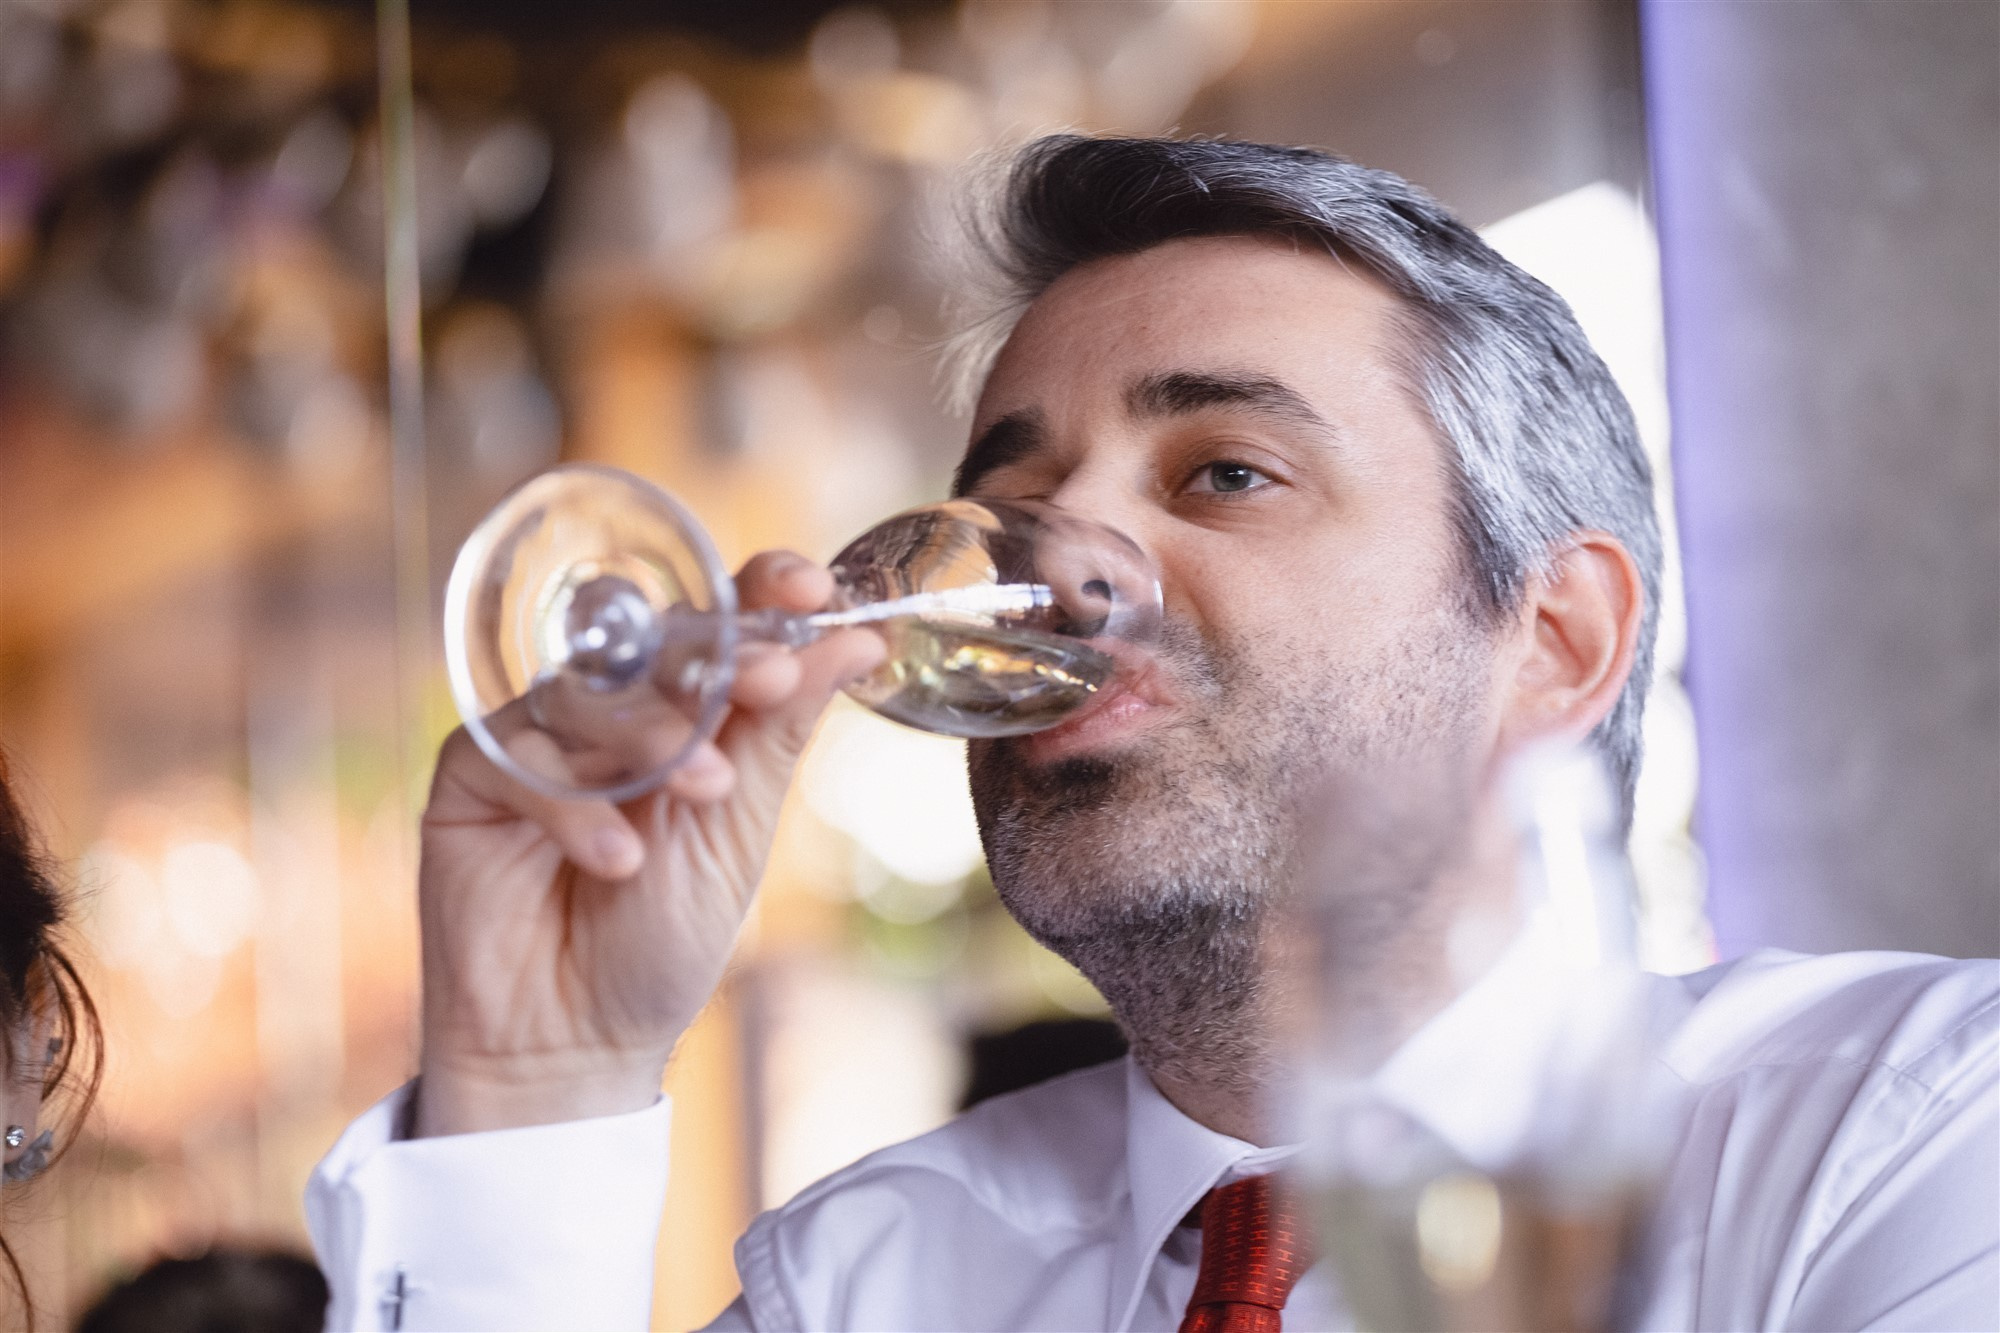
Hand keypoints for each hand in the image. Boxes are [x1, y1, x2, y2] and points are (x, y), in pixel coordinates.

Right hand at [412, 552, 884, 1136]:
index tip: (813, 588)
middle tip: (768, 678)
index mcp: (687, 711)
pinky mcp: (472, 774)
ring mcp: (539, 735)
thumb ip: (780, 731)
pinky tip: (615, 859)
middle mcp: (611, 709)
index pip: (722, 621)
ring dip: (653, 736)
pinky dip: (575, 808)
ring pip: (589, 693)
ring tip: (702, 787)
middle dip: (719, 657)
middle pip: (658, 642)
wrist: (575, 1043)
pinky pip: (521, 757)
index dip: (763, 591)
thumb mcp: (739, 832)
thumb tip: (859, 639)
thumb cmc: (662, 939)